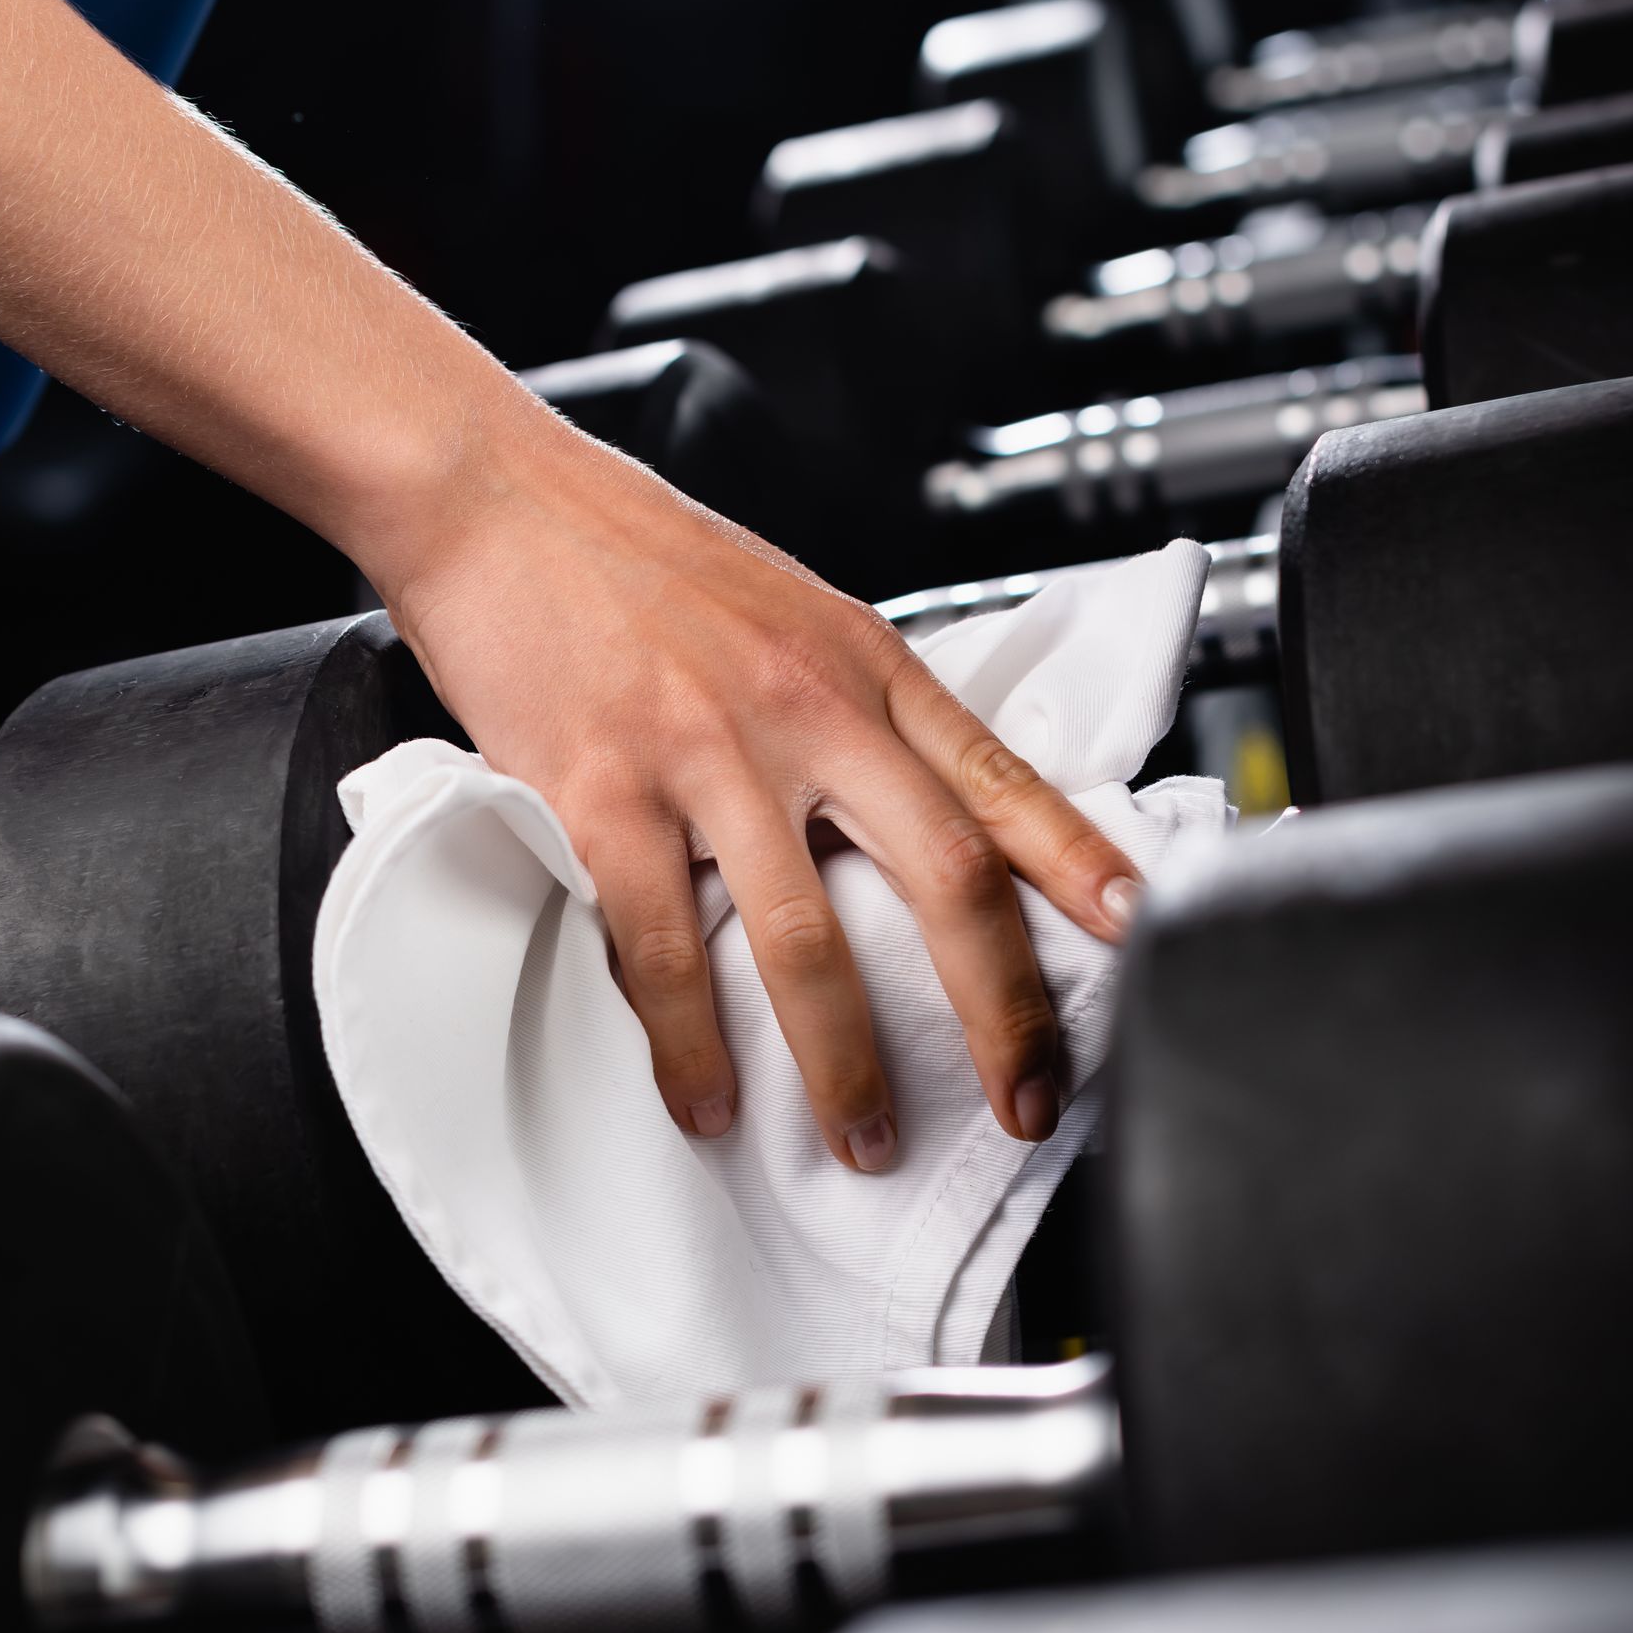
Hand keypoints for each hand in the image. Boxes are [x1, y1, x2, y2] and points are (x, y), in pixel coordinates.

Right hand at [379, 400, 1143, 1173]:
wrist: (491, 493)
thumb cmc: (628, 552)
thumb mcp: (788, 608)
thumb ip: (851, 707)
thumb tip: (902, 815)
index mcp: (863, 660)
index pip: (1003, 776)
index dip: (1083, 863)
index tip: (1141, 933)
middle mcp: (805, 704)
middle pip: (944, 876)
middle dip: (1001, 1011)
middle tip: (1029, 1102)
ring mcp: (705, 750)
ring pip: (806, 941)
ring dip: (844, 1064)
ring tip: (866, 1139)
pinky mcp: (602, 790)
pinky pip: (663, 948)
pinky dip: (690, 1045)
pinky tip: (706, 1099)